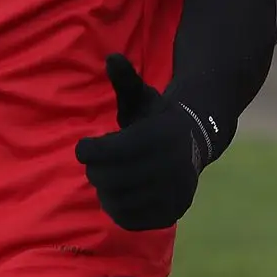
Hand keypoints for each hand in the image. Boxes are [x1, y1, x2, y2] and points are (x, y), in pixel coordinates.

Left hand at [75, 55, 230, 230]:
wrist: (193, 142)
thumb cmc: (156, 118)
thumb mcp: (141, 96)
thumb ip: (125, 80)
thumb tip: (110, 57)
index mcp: (163, 135)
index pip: (113, 151)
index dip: (90, 151)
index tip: (82, 148)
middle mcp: (173, 166)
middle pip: (112, 177)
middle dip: (96, 170)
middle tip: (96, 164)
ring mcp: (175, 193)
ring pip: (119, 200)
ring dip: (105, 189)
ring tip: (108, 177)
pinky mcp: (171, 213)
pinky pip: (130, 219)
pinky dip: (117, 209)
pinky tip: (118, 193)